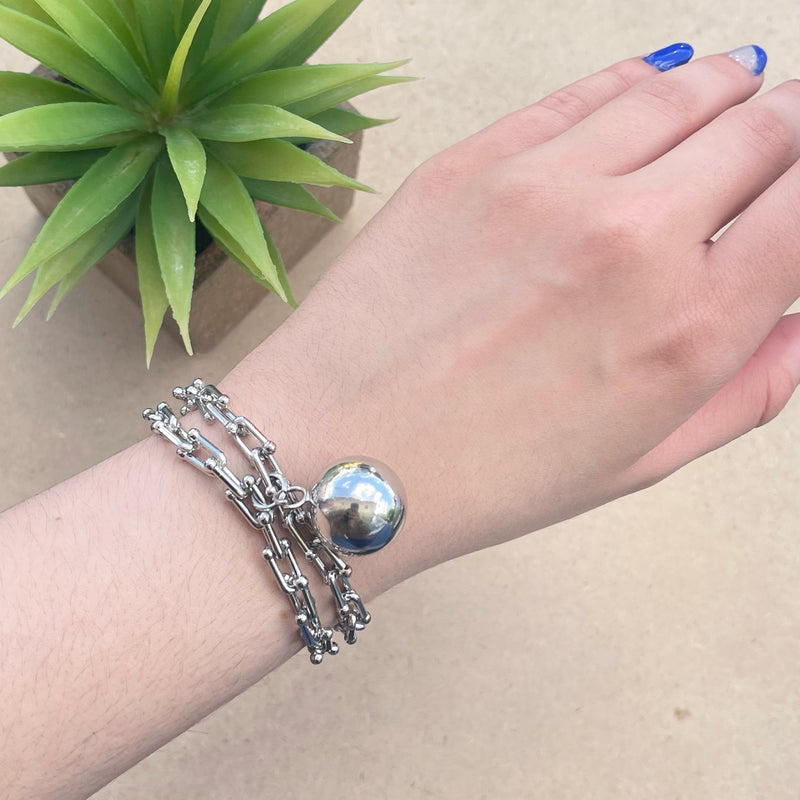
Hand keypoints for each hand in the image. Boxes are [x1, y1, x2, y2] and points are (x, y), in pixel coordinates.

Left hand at [234, 47, 799, 583]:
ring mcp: (547, 186)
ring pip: (680, 91)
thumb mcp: (635, 462)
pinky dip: (636, 79)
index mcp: (688, 326)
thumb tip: (791, 326)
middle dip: (784, 129)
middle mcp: (633, 237)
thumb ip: (739, 392)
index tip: (797, 192)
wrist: (342, 452)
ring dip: (724, 85)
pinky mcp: (474, 161)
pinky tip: (655, 78)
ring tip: (740, 81)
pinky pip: (584, 92)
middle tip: (782, 134)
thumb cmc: (478, 475)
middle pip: (759, 131)